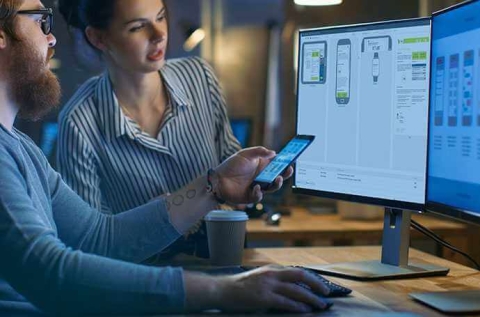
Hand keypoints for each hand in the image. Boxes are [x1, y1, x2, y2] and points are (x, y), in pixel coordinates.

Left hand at [213, 147, 292, 203]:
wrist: (218, 179)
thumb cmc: (231, 165)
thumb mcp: (245, 154)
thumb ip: (259, 152)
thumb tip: (274, 153)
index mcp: (262, 166)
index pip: (277, 165)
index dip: (285, 163)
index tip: (292, 160)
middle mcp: (262, 177)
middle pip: (278, 177)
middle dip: (285, 174)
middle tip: (288, 170)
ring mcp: (258, 187)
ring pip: (272, 188)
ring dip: (277, 184)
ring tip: (277, 179)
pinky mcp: (251, 197)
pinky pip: (259, 197)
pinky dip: (259, 193)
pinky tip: (256, 187)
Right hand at [215, 266, 330, 312]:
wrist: (222, 290)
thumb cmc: (240, 286)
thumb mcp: (259, 278)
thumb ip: (274, 281)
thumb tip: (292, 289)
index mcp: (272, 269)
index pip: (297, 271)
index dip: (312, 278)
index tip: (321, 285)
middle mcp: (272, 274)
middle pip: (300, 275)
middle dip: (316, 284)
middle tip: (326, 293)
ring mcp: (268, 285)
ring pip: (296, 290)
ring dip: (311, 298)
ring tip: (320, 305)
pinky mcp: (263, 298)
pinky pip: (285, 302)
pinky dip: (297, 307)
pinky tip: (305, 310)